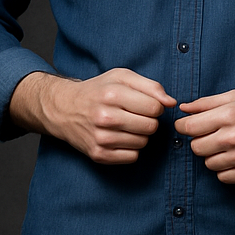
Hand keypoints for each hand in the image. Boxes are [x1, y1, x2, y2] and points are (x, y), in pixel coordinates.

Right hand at [9, 68, 176, 163]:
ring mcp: (100, 138)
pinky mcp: (98, 155)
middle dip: (148, 121)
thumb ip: (150, 86)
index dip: (154, 106)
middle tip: (135, 116)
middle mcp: (105, 117)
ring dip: (139, 135)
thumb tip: (171, 103)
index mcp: (112, 94)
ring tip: (125, 126)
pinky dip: (130, 149)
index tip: (144, 104)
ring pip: (143, 143)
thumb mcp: (121, 77)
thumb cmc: (97, 91)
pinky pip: (132, 157)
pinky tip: (120, 138)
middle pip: (151, 127)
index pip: (155, 107)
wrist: (63, 109)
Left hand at [175, 89, 234, 183]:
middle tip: (211, 136)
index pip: (189, 127)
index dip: (183, 127)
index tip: (187, 127)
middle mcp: (234, 137)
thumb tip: (183, 108)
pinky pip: (224, 177)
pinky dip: (224, 169)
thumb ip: (206, 103)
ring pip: (209, 164)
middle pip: (196, 148)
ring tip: (225, 147)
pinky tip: (232, 158)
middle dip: (199, 141)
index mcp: (228, 116)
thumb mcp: (234, 97)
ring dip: (213, 156)